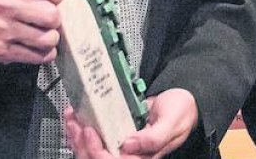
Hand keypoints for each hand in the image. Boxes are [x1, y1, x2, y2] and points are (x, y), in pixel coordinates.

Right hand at [0, 0, 64, 63]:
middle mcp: (1, 3)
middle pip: (52, 16)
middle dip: (55, 16)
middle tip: (45, 14)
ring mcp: (0, 28)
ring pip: (48, 39)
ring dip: (51, 36)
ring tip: (41, 28)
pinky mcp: (0, 50)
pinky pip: (40, 56)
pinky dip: (43, 52)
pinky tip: (34, 42)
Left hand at [64, 88, 197, 158]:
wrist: (184, 101)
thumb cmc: (181, 112)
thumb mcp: (171, 122)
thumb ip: (153, 137)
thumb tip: (129, 146)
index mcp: (143, 157)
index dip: (97, 151)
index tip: (89, 132)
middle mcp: (130, 155)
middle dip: (82, 144)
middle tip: (75, 123)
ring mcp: (122, 146)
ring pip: (93, 151)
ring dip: (78, 137)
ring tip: (71, 119)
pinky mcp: (117, 134)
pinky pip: (96, 139)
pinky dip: (82, 131)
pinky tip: (77, 120)